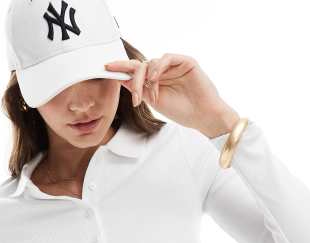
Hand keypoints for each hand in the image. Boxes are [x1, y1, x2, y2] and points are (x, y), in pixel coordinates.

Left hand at [104, 53, 240, 137]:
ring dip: (147, 80)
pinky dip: (158, 68)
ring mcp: (174, 65)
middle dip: (134, 80)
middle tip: (135, 97)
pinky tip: (156, 79)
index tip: (106, 68)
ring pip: (151, 62)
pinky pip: (166, 58)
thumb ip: (139, 88)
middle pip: (140, 66)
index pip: (135, 70)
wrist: (203, 117)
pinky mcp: (185, 61)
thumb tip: (120, 79)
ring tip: (153, 97)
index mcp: (155, 80)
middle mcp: (163, 71)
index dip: (121, 68)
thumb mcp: (154, 101)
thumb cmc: (182, 112)